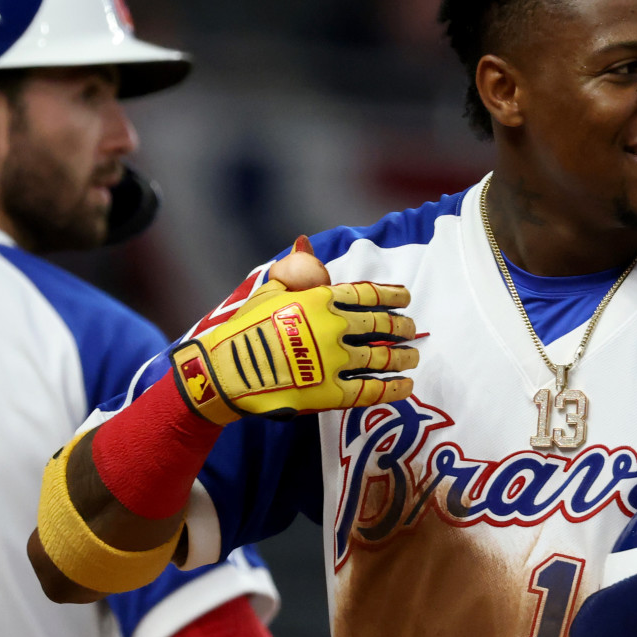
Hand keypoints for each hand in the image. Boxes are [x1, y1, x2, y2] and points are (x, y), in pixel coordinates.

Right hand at [170, 236, 417, 423]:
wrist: (224, 371)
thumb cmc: (243, 328)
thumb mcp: (268, 290)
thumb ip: (294, 270)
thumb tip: (305, 243)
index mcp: (321, 299)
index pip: (367, 293)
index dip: (392, 294)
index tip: (406, 297)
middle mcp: (334, 327)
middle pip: (382, 325)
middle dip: (401, 326)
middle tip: (412, 329)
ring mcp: (335, 361)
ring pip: (382, 358)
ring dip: (403, 357)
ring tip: (412, 358)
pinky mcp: (331, 392)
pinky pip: (372, 391)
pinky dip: (394, 388)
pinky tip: (406, 386)